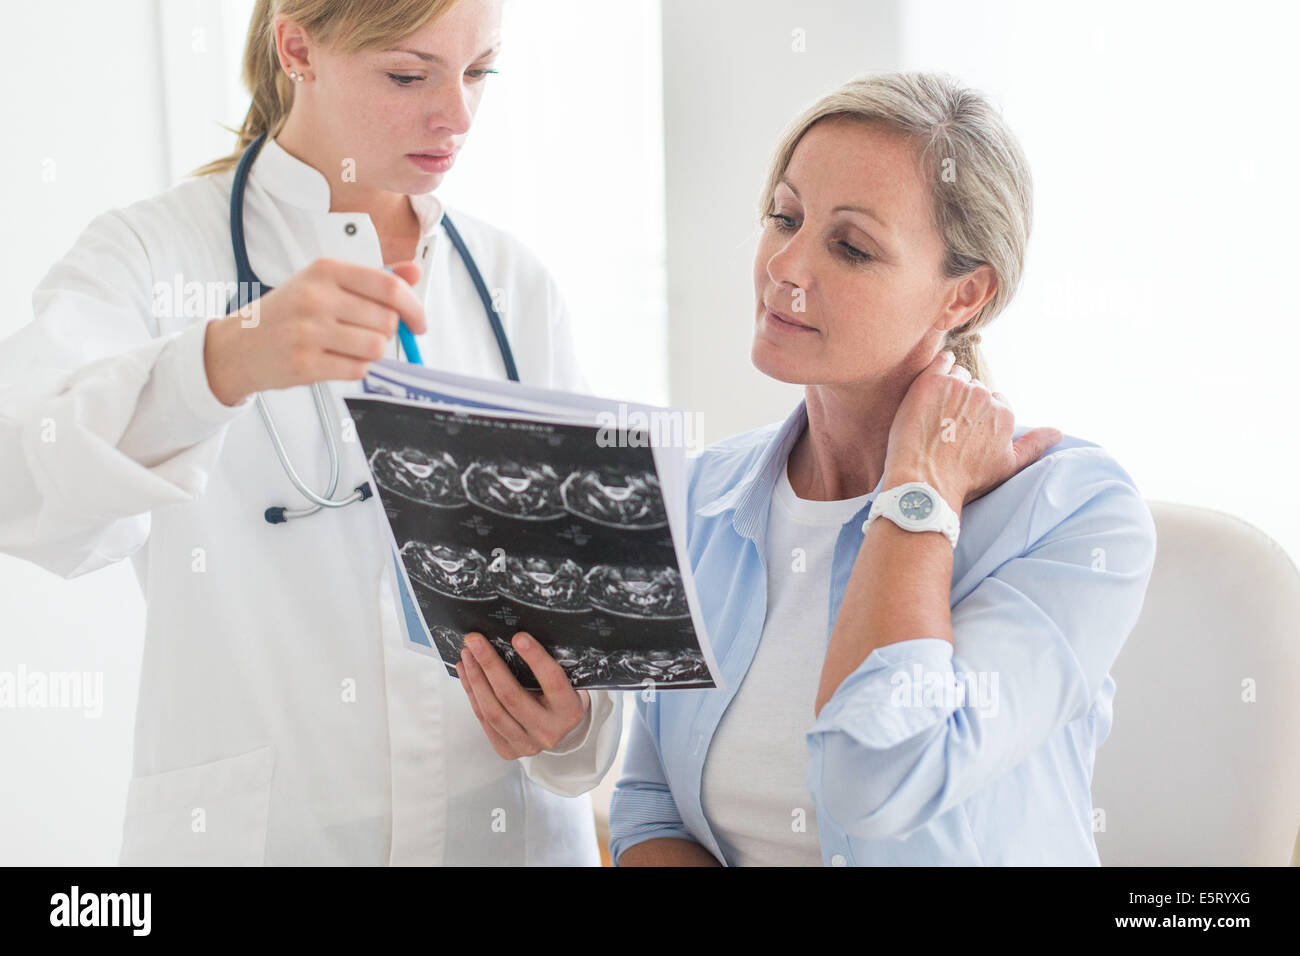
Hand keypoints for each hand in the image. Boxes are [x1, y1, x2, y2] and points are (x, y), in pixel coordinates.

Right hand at [204, 257, 425, 405]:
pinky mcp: (305, 363)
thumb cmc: (287, 312)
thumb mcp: (325, 283)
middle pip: (387, 320)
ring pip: (376, 347)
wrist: (238, 345)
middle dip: (386, 332)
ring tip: (348, 347)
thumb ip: (373, 278)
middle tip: (364, 333)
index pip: (390, 287)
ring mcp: (309, 331)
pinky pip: (357, 370)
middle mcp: (316, 297)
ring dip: (371, 352)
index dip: (414, 307)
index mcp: (326, 270)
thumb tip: (414, 272)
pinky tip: (335, 360)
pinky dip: (355, 369)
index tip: (419, 322)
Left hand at [456, 631, 590, 758]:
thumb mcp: (566, 681)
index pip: (552, 681)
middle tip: (475, 641)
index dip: (535, 658)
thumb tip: (515, 637)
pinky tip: (466, 672)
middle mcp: (549, 731)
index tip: (518, 636)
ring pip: (492, 711)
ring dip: (475, 678)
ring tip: (467, 655)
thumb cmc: (560, 698)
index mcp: (569, 710)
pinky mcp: (507, 750)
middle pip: (512, 696)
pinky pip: (483, 719)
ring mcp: (527, 744)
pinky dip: (472, 693)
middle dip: (490, 664)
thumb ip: (546, 667)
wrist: (559, 730)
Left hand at [881, 349, 1062, 509]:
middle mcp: (984, 396)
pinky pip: (941, 361)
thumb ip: (1034, 445)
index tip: (966, 429)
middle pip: (976, 388)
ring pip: (958, 376)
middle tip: (948, 423)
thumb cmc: (965, 480)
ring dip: (951, 387)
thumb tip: (1059, 432)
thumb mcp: (1007, 466)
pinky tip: (935, 379)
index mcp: (1003, 413)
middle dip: (965, 402)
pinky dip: (941, 364)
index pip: (996, 402)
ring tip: (936, 412)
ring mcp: (957, 386)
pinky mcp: (931, 382)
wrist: (924, 481)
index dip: (980, 415)